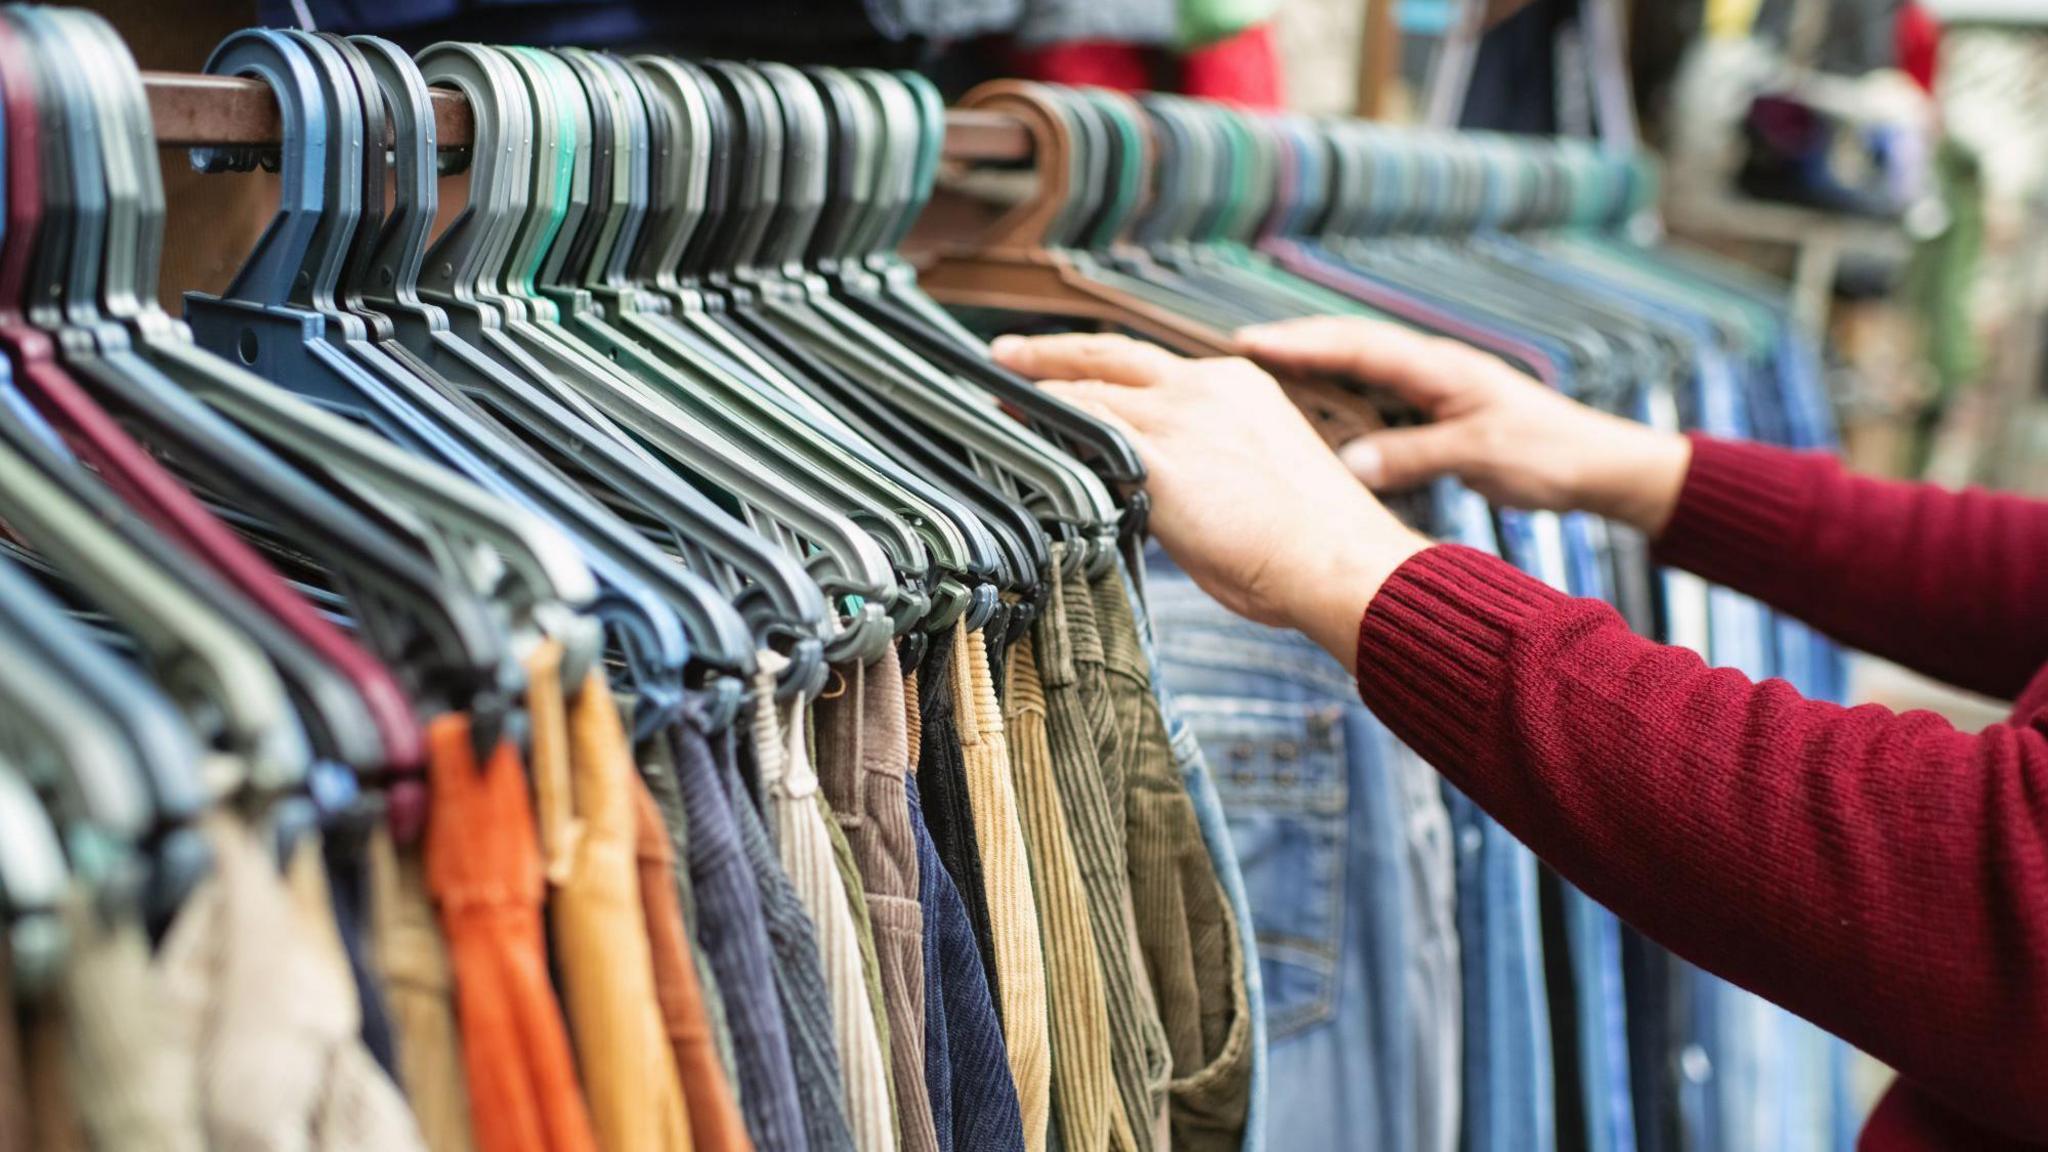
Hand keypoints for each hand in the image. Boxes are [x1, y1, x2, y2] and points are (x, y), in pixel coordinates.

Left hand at [991, 333, 1427, 663]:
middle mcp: (1207, 386)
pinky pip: (1083, 429)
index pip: (1153, 366)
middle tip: (1007, 354)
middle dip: (1053, 354)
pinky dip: (1043, 426)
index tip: (1074, 371)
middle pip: (1110, 356)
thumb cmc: (1312, 545)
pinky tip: (1013, 432)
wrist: (1339, 560)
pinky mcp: (1161, 458)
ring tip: (996, 402)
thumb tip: (1162, 493)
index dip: (1103, 367)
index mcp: (1238, 386)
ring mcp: (1181, 418)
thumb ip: (1206, 468)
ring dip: (1036, 394)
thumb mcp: (1257, 479)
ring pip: (1089, 391)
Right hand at [1236, 316, 1692, 535]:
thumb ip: (1413, 456)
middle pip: (1349, 345)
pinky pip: (1373, 395)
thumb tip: (1345, 463)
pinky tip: (1309, 415)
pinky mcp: (1436, 410)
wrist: (1602, 464)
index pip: (1359, 345)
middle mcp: (1432, 367)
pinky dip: (1336, 398)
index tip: (1249, 343)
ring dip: (1310, 368)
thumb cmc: (1552, 454)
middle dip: (1292, 345)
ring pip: (1358, 368)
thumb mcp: (1482, 456)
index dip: (1302, 343)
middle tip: (1232, 351)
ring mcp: (1433, 386)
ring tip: (1253, 377)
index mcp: (1442, 367)